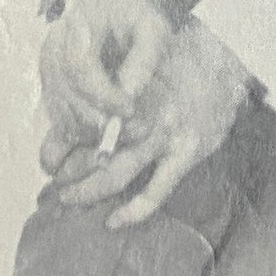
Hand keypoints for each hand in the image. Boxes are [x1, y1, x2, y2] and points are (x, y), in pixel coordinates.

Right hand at [39, 0, 171, 142]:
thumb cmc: (137, 17)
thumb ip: (145, 57)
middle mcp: (56, 44)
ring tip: (117, 127)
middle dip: (96, 116)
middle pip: (65, 91)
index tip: (129, 108)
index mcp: (80, 22)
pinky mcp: (48, 81)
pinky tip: (102, 126)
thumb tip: (130, 92)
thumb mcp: (153, 27)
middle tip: (125, 126)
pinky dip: (77, 127)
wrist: (115, 7)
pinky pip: (56, 113)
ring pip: (58, 107)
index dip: (103, 94)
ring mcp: (48, 64)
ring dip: (86, 126)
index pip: (80, 66)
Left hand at [52, 17, 252, 228]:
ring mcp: (163, 136)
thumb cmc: (181, 56)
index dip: (56, 144)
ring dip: (86, 192)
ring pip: (113, 174)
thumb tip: (77, 110)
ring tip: (69, 199)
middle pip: (89, 151)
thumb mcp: (140, 60)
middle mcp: (138, 114)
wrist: (228, 55)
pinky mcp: (186, 152)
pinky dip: (132, 211)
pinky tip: (113, 221)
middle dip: (66, 170)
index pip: (78, 124)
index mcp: (123, 90)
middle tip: (53, 182)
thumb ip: (112, 86)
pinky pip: (154, 192)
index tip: (47, 158)